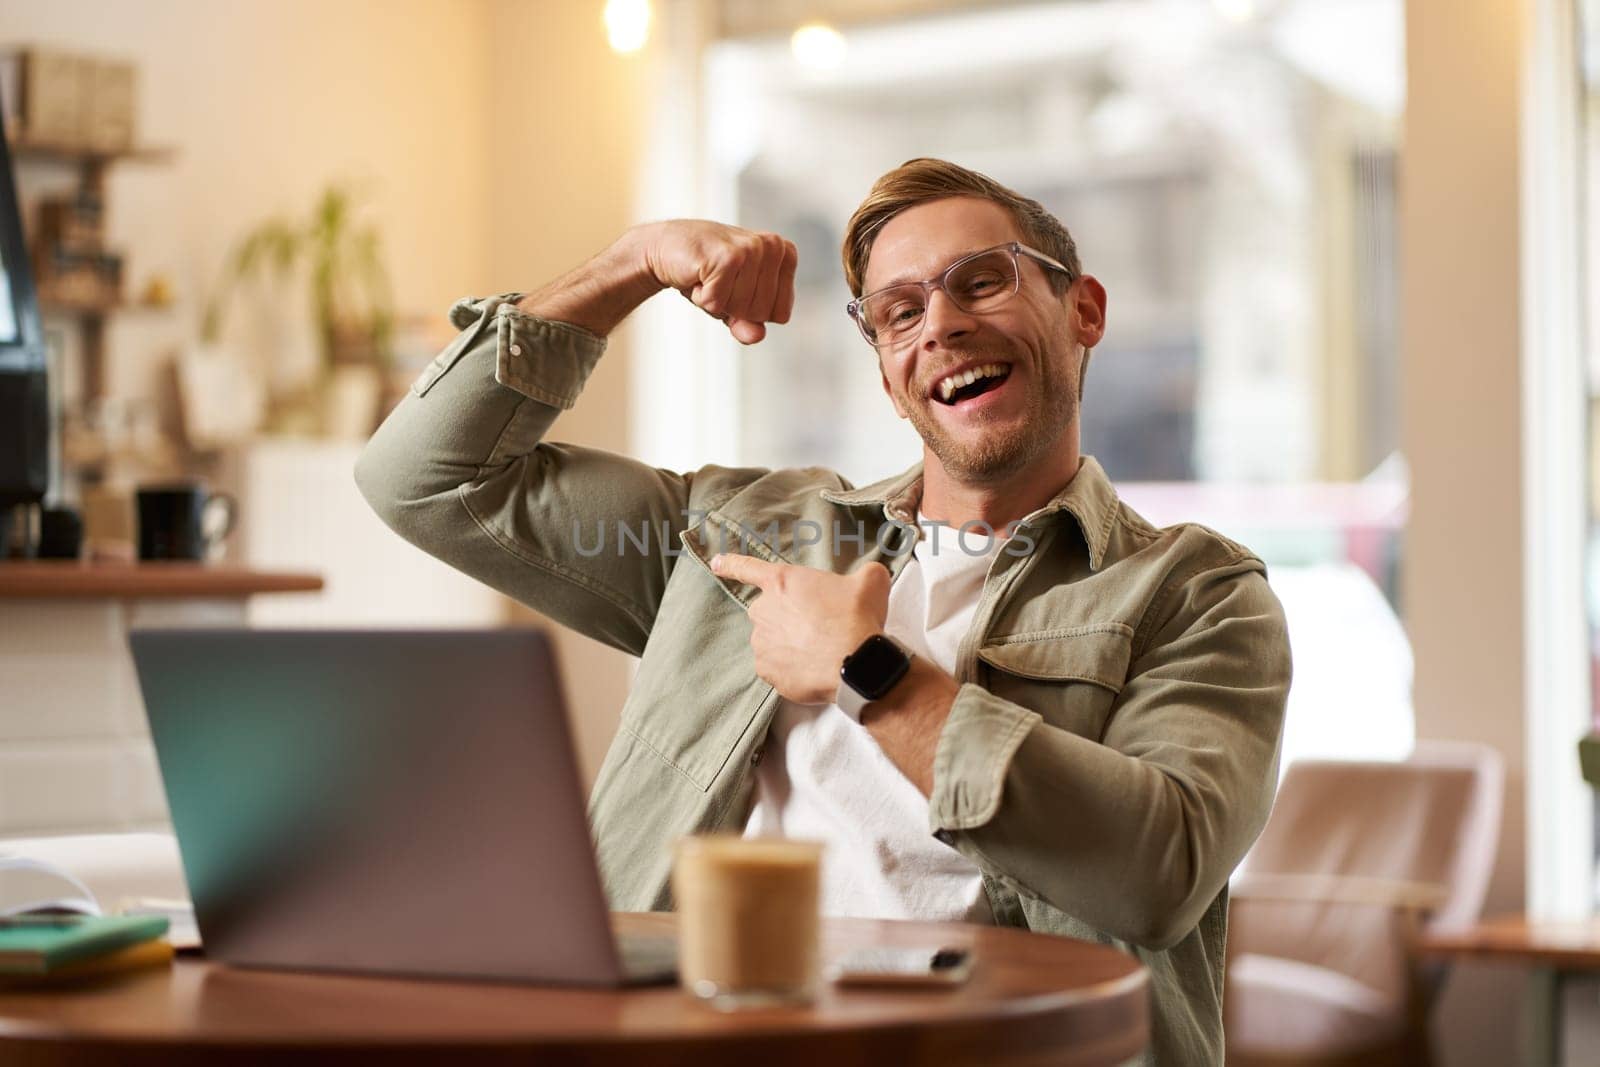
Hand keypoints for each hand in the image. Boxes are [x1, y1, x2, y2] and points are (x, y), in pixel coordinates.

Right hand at [636, 220, 797, 344]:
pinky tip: (698, 274)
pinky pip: (718, 304)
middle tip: (718, 281)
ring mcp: (752, 248)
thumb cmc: (707, 275)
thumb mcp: (734, 304)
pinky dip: (702, 297)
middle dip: (733, 307)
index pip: (781, 315)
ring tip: (708, 276)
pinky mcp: (728, 256)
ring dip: (716, 301)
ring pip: (742, 309)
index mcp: (785, 254)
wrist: (666, 246)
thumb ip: (749, 324)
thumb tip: (756, 337)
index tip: (735, 288)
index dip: (751, 312)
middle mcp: (774, 246)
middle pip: (762, 314)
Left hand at [710, 553, 889, 703]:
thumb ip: (865, 573)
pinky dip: (790, 667)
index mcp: (783, 582)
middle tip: (818, 625)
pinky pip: (774, 666)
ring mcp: (762, 643)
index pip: (749, 568)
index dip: (732, 564)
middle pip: (769, 610)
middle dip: (788, 616)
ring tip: (819, 648)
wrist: (856, 663)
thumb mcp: (870, 582)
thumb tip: (870, 575)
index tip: (717, 563)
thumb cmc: (858, 618)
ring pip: (772, 640)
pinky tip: (812, 666)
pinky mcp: (766, 671)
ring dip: (789, 642)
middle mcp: (764, 610)